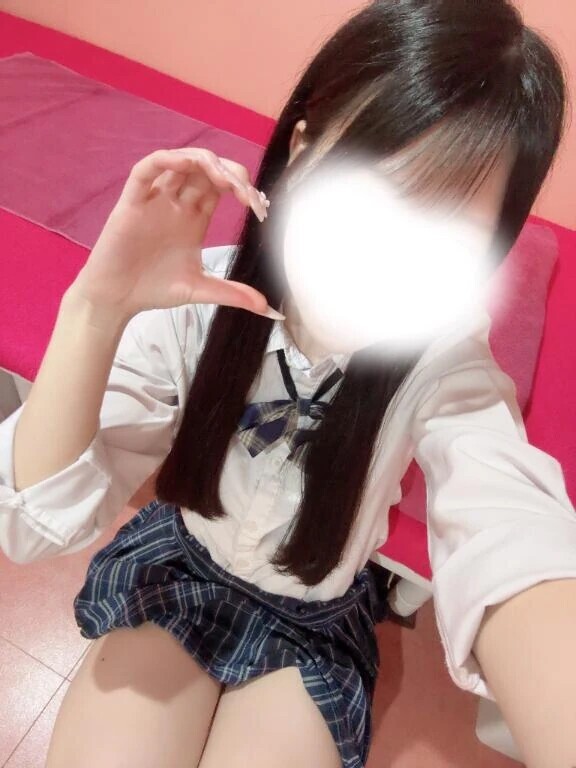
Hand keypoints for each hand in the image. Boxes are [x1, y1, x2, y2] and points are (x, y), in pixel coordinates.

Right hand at [68, 147, 275, 319]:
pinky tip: (185, 163)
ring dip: (206, 162)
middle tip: (248, 195)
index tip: (260, 208)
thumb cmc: (154, 289)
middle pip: (208, 169)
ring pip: (181, 162)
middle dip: (232, 174)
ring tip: (225, 179)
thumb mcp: (201, 290)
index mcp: (195, 217)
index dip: (244, 189)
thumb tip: (269, 310)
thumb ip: (233, 294)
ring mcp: (155, 199)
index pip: (223, 187)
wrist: (117, 299)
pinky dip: (166, 159)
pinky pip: (146, 169)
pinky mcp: (132, 202)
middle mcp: (177, 203)